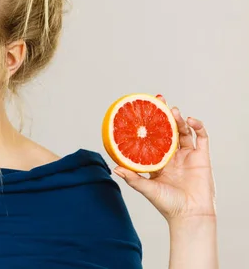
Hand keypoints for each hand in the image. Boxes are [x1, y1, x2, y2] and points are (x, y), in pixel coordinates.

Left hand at [113, 95, 215, 223]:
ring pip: (184, 131)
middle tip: (159, 100)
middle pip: (168, 130)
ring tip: (173, 110)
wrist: (189, 215)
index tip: (142, 110)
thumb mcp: (146, 189)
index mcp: (158, 160)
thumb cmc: (167, 204)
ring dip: (179, 119)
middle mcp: (172, 155)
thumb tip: (114, 168)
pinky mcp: (202, 157)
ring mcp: (187, 155)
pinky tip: (191, 120)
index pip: (152, 137)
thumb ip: (132, 178)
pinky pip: (202, 137)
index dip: (149, 124)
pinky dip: (198, 126)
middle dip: (164, 114)